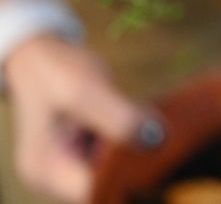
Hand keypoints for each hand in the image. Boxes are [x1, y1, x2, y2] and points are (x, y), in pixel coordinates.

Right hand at [4, 35, 148, 202]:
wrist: (40, 54)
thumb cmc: (56, 70)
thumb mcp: (87, 89)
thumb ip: (120, 118)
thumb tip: (159, 141)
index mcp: (46, 171)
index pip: (97, 190)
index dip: (129, 173)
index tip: (154, 142)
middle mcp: (54, 178)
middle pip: (107, 184)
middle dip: (135, 158)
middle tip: (155, 125)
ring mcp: (70, 167)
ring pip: (116, 170)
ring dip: (137, 147)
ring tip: (146, 118)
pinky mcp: (85, 154)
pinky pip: (115, 156)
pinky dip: (131, 140)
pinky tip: (140, 119)